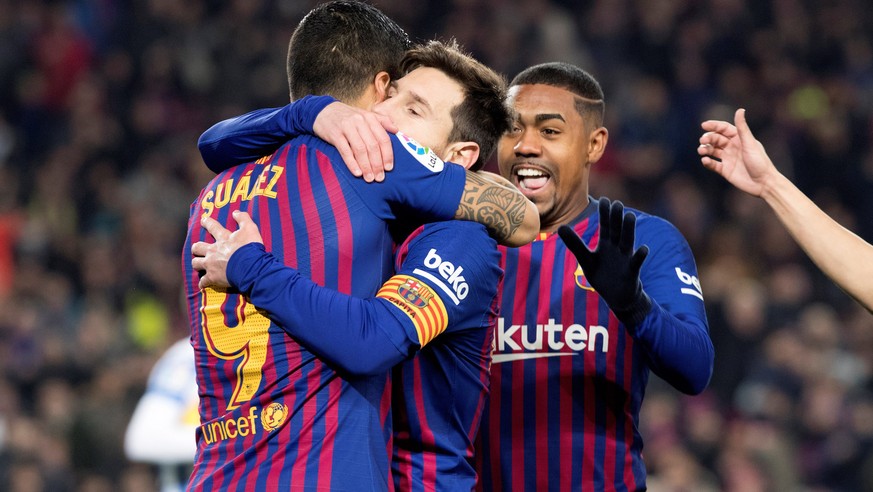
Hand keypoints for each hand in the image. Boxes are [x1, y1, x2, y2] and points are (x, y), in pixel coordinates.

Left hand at [191, 210, 263, 289]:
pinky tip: (203, 285)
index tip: (203, 220)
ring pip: (196, 263)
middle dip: (196, 247)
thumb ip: (243, 218)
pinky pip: (203, 282)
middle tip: (197, 248)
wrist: (249, 266)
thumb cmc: (250, 248)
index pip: (213, 227)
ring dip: (197, 263)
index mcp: (222, 239)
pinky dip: (203, 283)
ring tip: (198, 265)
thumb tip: (236, 212)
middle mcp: (213, 250)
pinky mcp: (212, 277)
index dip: (208, 222)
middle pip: (197, 247)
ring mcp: (211, 264)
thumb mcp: (250, 228)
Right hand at [313, 101, 397, 181]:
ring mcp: (346, 127)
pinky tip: (357, 173)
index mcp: (369, 118)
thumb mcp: (365, 115)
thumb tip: (397, 130)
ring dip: (366, 166)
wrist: (322, 110)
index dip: (388, 155)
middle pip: (373, 146)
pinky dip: (352, 163)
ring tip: (369, 178)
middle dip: (377, 164)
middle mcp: (359, 121)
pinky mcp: (335, 134)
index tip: (389, 168)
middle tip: (380, 178)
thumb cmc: (347, 116)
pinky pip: (345, 151)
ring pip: (360, 149)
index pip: (383, 138)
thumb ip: (382, 121)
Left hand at [558, 198, 650, 324]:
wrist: (618, 297)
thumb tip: (560, 227)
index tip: (603, 199)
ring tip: (630, 216)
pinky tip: (643, 248)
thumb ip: (575, 244)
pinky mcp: (632, 273)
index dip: (604, 214)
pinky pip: (636, 263)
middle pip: (616, 231)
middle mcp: (617, 249)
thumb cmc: (602, 276)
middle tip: (617, 203)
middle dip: (616, 218)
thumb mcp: (586, 260)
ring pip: (627, 242)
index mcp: (606, 245)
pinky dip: (640, 256)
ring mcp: (626, 259)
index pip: (605, 226)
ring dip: (629, 230)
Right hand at [698, 108, 777, 196]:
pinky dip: (707, 162)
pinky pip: (712, 164)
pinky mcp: (725, 170)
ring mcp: (728, 159)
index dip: (714, 126)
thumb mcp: (750, 143)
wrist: (763, 183)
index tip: (704, 125)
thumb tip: (740, 109)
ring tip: (702, 151)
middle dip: (708, 138)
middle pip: (716, 139)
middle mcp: (732, 147)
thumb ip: (742, 128)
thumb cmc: (760, 162)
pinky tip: (705, 161)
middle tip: (703, 141)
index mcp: (739, 139)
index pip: (724, 129)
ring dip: (705, 149)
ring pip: (712, 151)